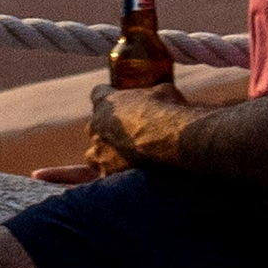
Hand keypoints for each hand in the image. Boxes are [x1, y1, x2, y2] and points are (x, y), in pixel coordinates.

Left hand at [85, 79, 200, 177]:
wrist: (172, 141)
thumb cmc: (169, 113)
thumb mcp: (163, 92)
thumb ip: (153, 95)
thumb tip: (161, 95)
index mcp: (106, 102)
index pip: (98, 94)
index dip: (110, 98)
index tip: (121, 105)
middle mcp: (95, 126)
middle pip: (95, 126)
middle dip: (109, 129)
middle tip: (131, 134)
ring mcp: (99, 152)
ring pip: (95, 154)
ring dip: (107, 155)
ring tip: (128, 159)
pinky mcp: (107, 173)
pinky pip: (106, 175)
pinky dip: (116, 175)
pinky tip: (134, 174)